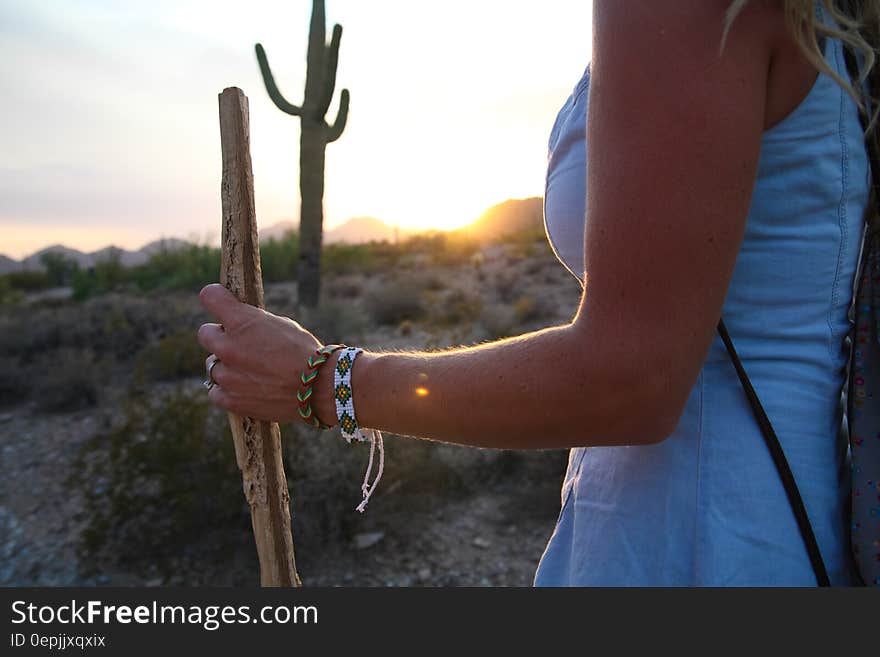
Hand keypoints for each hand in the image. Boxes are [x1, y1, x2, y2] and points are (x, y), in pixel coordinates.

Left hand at [196, 283, 337, 424]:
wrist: (319, 388)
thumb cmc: (305, 353)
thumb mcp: (281, 325)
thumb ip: (253, 324)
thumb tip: (240, 327)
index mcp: (241, 321)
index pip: (210, 296)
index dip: (216, 297)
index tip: (221, 303)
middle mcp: (228, 346)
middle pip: (205, 333)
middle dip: (220, 336)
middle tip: (239, 344)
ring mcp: (227, 375)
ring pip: (211, 365)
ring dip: (226, 365)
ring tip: (249, 371)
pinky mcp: (230, 400)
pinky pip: (215, 392)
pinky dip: (227, 390)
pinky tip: (244, 388)